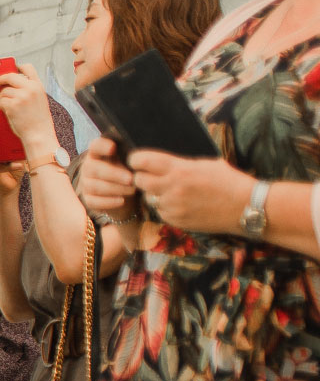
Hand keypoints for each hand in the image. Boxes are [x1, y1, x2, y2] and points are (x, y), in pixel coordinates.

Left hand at [0, 64, 56, 153]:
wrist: (39, 135)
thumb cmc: (38, 120)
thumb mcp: (39, 100)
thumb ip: (29, 90)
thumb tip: (10, 85)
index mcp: (38, 86)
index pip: (27, 67)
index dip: (17, 67)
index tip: (11, 69)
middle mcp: (30, 88)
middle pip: (10, 76)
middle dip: (0, 79)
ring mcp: (21, 96)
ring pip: (4, 91)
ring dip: (2, 98)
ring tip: (7, 106)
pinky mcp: (12, 105)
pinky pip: (1, 101)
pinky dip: (1, 106)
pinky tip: (6, 112)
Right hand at [77, 138, 138, 216]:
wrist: (123, 195)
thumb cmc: (126, 174)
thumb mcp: (128, 163)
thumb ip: (129, 158)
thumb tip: (139, 157)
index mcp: (98, 154)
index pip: (95, 146)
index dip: (102, 146)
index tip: (113, 148)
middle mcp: (88, 168)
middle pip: (94, 168)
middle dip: (114, 174)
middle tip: (131, 179)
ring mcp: (86, 184)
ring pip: (95, 186)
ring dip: (115, 188)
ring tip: (132, 190)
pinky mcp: (88, 199)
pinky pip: (95, 201)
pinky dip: (109, 201)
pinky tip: (122, 201)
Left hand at [127, 150, 252, 234]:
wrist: (246, 207)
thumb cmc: (229, 181)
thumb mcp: (206, 163)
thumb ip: (181, 163)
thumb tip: (161, 161)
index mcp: (180, 169)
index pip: (142, 161)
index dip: (136, 160)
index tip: (136, 160)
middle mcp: (172, 188)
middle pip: (138, 181)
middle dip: (141, 178)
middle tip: (151, 177)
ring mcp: (173, 206)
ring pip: (149, 198)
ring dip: (155, 194)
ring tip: (173, 191)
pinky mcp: (176, 220)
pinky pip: (161, 212)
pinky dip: (166, 207)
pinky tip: (182, 204)